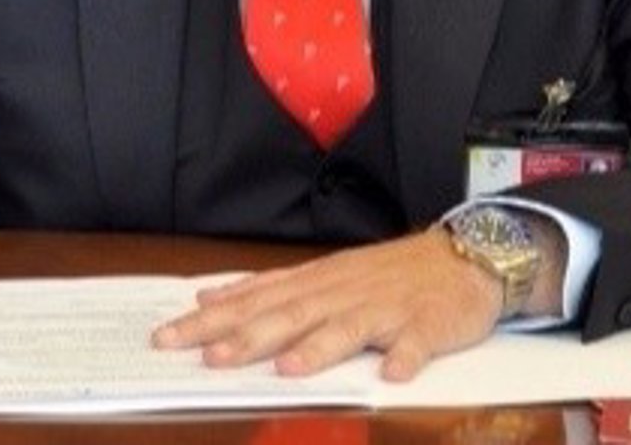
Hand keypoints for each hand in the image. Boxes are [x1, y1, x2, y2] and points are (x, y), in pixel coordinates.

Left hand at [152, 227, 503, 381]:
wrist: (461, 256)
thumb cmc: (387, 273)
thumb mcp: (324, 273)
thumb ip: (271, 287)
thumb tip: (212, 294)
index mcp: (317, 281)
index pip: (255, 299)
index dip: (212, 319)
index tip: (169, 335)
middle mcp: (343, 291)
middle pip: (289, 314)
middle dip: (246, 336)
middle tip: (206, 356)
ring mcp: (385, 307)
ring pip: (348, 327)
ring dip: (317, 347)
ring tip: (287, 369)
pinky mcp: (427, 324)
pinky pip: (416, 342)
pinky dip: (404, 356)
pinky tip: (393, 374)